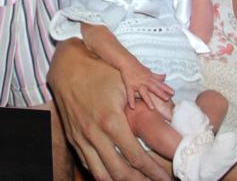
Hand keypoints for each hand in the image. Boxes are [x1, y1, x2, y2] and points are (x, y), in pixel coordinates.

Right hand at [48, 40, 171, 180]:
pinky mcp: (73, 139)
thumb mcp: (124, 82)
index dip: (152, 171)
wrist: (65, 66)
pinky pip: (89, 165)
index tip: (165, 177)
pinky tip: (115, 174)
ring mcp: (81, 139)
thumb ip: (147, 100)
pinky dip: (103, 174)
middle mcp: (94, 134)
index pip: (135, 156)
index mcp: (111, 121)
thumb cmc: (98, 71)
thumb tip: (171, 114)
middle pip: (119, 172)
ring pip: (101, 174)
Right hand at [119, 62, 173, 109]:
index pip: (160, 83)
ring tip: (152, 108)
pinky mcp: (129, 85)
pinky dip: (131, 100)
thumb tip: (165, 76)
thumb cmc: (138, 67)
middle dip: (160, 93)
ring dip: (148, 100)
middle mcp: (145, 81)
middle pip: (154, 88)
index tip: (173, 93)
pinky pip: (130, 93)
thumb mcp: (149, 72)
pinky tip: (133, 107)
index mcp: (150, 78)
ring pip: (143, 92)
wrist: (127, 62)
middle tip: (167, 99)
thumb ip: (157, 76)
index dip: (166, 88)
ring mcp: (137, 83)